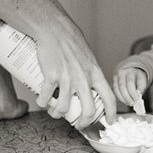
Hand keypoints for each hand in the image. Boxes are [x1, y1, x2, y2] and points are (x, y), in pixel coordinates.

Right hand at [36, 6, 115, 125]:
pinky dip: (42, 103)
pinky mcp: (51, 76)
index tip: (109, 122)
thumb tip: (88, 88)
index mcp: (95, 73)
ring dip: (57, 114)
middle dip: (83, 123)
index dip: (111, 114)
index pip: (109, 98)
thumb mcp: (87, 56)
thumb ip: (89, 72)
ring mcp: (67, 79)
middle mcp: (83, 78)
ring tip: (55, 111)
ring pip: (63, 109)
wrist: (53, 27)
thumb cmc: (69, 39)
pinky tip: (42, 101)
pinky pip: (46, 99)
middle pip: (88, 111)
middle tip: (78, 125)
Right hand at [113, 66, 147, 110]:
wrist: (133, 71)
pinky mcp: (114, 79)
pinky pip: (115, 90)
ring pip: (117, 89)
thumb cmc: (138, 78)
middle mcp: (123, 72)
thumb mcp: (142, 82)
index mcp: (132, 71)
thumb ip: (140, 90)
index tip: (136, 100)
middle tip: (132, 103)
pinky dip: (119, 97)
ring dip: (123, 98)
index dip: (133, 93)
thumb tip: (137, 99)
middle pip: (122, 87)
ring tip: (128, 103)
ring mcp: (117, 75)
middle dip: (127, 97)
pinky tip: (124, 100)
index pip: (130, 83)